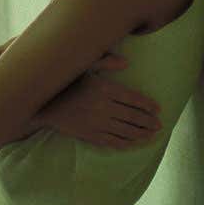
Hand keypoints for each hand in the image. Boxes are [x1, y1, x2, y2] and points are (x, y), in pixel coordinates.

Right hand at [37, 54, 162, 149]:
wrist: (44, 105)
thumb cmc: (66, 82)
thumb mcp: (84, 66)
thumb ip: (105, 61)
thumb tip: (126, 63)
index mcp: (104, 89)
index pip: (133, 99)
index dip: (148, 105)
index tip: (158, 109)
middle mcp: (103, 107)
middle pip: (133, 116)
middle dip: (149, 122)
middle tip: (160, 125)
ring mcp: (97, 123)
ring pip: (125, 131)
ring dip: (141, 134)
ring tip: (152, 135)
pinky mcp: (90, 135)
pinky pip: (112, 141)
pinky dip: (126, 143)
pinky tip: (134, 143)